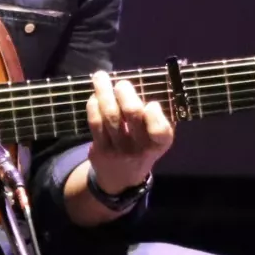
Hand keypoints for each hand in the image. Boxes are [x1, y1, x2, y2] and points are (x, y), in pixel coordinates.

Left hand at [84, 69, 173, 192]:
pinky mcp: (101, 150)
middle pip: (132, 115)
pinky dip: (94, 105)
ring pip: (110, 115)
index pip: (160, 131)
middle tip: (122, 83)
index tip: (151, 103)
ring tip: (100, 77)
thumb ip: (157, 117)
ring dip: (104, 92)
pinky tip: (95, 96)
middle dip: (125, 93)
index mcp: (159, 144)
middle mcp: (140, 149)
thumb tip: (147, 84)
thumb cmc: (142, 148)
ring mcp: (118, 150)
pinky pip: (95, 122)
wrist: (121, 178)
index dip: (155, 115)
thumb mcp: (156, 139)